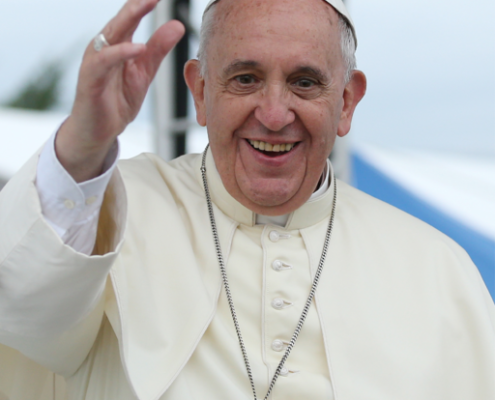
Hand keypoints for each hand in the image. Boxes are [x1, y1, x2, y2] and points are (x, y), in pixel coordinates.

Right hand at [55, 0, 184, 181]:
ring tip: (146, 5)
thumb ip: (158, 49)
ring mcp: (95, 61)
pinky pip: (104, 62)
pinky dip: (120, 53)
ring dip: (128, 19)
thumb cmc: (117, 100)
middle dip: (137, 4)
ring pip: (110, 34)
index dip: (146, 3)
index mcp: (118, 44)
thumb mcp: (144, 72)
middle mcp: (104, 47)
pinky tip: (137, 48)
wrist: (99, 130)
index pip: (132, 17)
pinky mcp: (90, 79)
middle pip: (121, 20)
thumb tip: (178, 25)